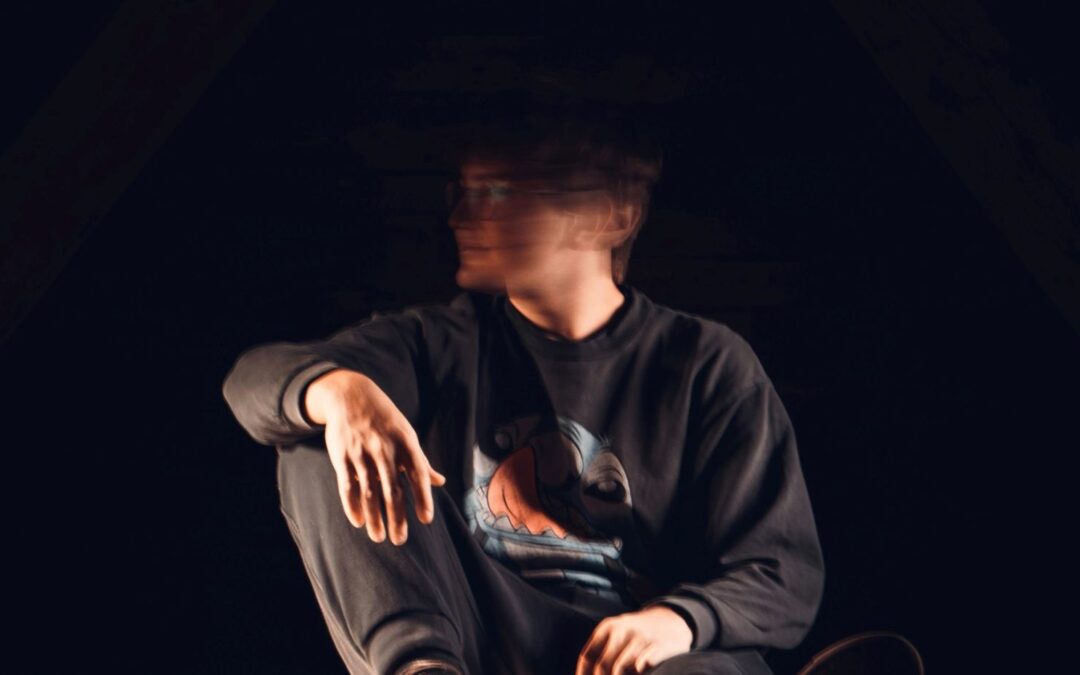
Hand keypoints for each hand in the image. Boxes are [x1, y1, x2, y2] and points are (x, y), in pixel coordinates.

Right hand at [305, 369, 446, 544]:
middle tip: (399, 541)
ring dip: (374, 517)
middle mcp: (385, 449)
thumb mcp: (407, 434)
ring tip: (379, 537)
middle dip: (397, 517)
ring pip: (369, 492)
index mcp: (406, 443)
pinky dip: (352, 505)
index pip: (418, 474)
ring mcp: (362, 453)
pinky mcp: (342, 457)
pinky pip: (348, 486)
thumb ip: (421, 461)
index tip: (426, 519)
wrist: (350, 396)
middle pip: (392, 489)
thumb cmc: (385, 420)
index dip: (422, 497)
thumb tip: (440, 482)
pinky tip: (358, 522)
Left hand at [575, 605, 692, 674]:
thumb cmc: (638, 634)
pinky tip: (639, 671)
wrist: (672, 619)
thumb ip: (600, 652)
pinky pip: (647, 661)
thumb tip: (585, 674)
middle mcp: (623, 631)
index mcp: (607, 628)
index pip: (588, 656)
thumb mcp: (617, 633)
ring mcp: (643, 638)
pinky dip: (642, 667)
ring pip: (620, 668)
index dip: (583, 674)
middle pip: (603, 665)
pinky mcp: (662, 646)